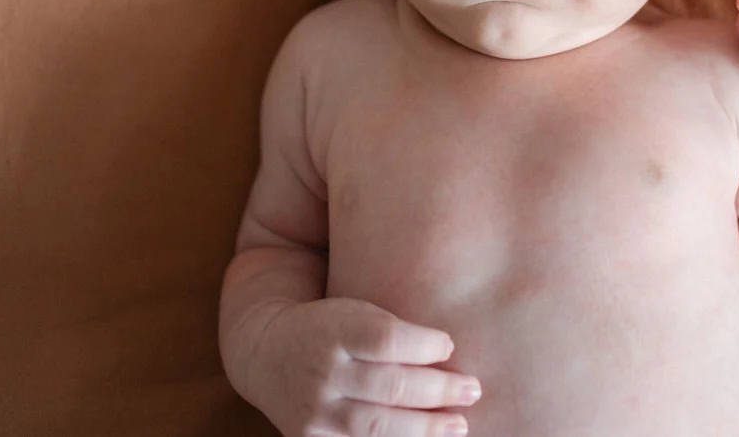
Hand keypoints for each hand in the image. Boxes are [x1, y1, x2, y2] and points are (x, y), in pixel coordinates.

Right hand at [253, 297, 480, 435]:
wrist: (267, 353)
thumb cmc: (329, 328)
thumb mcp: (355, 312)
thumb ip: (394, 332)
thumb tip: (450, 355)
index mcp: (335, 331)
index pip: (386, 340)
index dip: (424, 346)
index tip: (450, 347)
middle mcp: (323, 374)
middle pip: (390, 387)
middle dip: (438, 391)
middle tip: (472, 389)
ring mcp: (316, 412)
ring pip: (377, 426)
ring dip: (426, 428)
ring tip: (459, 424)